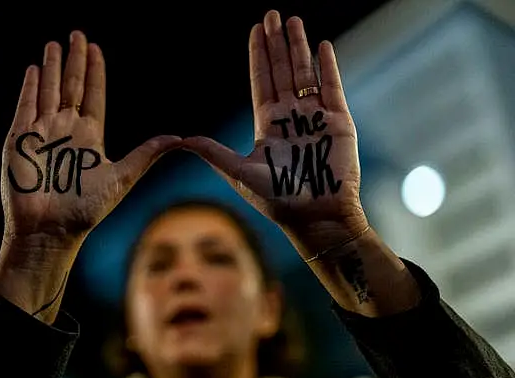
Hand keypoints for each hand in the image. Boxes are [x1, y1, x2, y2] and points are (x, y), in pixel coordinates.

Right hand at [2, 31, 180, 248]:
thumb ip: (146, 155)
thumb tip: (177, 138)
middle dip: (74, 61)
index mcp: (90, 137)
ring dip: (51, 68)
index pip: (92, 95)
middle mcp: (66, 131)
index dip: (94, 72)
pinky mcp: (20, 141)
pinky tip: (35, 69)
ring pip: (48, 91)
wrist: (51, 230)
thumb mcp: (122, 178)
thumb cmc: (86, 210)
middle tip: (77, 34)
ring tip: (54, 45)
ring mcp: (42, 134)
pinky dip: (30, 88)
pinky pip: (25, 107)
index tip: (95, 49)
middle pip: (71, 87)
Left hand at [184, 11, 366, 256]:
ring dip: (299, 47)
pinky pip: (332, 87)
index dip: (258, 56)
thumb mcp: (239, 172)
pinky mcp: (338, 122)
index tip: (255, 30)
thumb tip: (180, 140)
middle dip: (277, 43)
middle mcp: (290, 117)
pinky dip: (328, 67)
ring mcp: (314, 117)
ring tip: (293, 21)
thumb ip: (213, 152)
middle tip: (272, 15)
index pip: (261, 81)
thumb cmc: (277, 200)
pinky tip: (321, 45)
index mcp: (267, 125)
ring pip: (305, 74)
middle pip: (282, 71)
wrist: (315, 216)